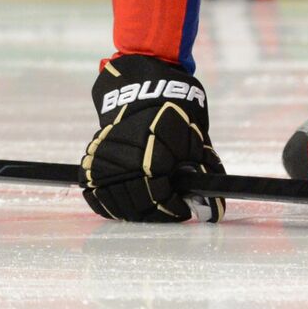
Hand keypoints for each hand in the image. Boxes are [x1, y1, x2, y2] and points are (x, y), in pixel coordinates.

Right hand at [81, 54, 225, 222]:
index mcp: (153, 159)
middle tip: (169, 210)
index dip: (175, 208)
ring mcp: (104, 168)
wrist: (140, 96)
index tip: (184, 209)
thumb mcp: (195, 140)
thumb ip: (203, 173)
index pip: (162, 198)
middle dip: (158, 212)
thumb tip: (217, 207)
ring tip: (152, 207)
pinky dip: (115, 206)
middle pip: (140, 206)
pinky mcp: (90, 168)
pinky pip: (100, 199)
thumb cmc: (173, 116)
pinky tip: (131, 203)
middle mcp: (125, 166)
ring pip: (120, 206)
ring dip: (137, 211)